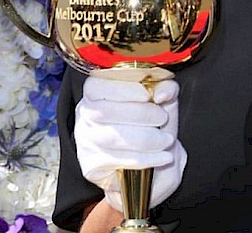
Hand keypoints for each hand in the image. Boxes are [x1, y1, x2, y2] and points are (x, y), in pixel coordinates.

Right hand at [74, 73, 186, 210]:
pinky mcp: (91, 165)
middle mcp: (85, 114)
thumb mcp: (162, 99)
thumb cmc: (152, 123)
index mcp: (96, 91)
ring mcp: (85, 141)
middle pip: (104, 111)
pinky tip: (163, 156)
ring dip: (146, 139)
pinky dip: (146, 158)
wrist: (154, 163)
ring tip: (166, 140)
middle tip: (163, 118)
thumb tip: (162, 94)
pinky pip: (118, 160)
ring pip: (112, 137)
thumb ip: (166, 88)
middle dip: (140, 114)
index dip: (121, 89)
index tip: (147, 95)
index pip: (96, 86)